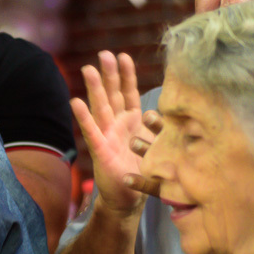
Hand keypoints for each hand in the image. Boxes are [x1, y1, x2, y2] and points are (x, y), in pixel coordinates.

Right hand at [71, 51, 156, 213]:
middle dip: (109, 74)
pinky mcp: (100, 151)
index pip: (128, 92)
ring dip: (94, 88)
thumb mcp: (159, 145)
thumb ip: (162, 127)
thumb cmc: (143, 171)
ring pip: (100, 107)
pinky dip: (83, 117)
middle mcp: (117, 124)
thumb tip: (178, 111)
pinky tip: (75, 102)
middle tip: (104, 54)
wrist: (129, 199)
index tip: (124, 56)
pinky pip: (91, 132)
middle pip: (112, 94)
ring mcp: (107, 136)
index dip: (126, 75)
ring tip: (88, 69)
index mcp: (132, 121)